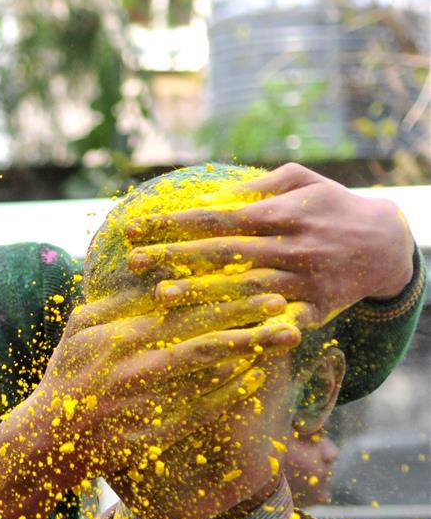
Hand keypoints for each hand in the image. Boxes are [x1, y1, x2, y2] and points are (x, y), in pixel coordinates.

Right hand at [0, 290, 299, 518]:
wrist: (47, 441)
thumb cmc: (68, 377)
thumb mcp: (80, 330)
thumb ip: (118, 301)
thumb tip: (158, 269)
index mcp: (109, 334)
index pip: (174, 305)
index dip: (218, 292)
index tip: (254, 278)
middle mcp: (124, 366)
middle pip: (197, 333)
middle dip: (246, 317)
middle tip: (286, 303)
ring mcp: (137, 403)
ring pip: (203, 370)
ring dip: (246, 352)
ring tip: (284, 337)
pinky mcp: (146, 435)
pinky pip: (196, 411)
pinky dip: (227, 394)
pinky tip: (256, 378)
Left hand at [125, 163, 413, 326]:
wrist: (386, 245)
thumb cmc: (331, 208)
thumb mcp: (302, 181)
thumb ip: (256, 186)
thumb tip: (210, 194)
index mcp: (281, 213)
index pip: (217, 218)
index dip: (175, 223)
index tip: (137, 226)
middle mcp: (289, 246)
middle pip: (223, 253)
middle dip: (175, 256)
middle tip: (133, 261)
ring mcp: (301, 281)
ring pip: (243, 289)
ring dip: (201, 294)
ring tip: (160, 297)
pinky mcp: (313, 312)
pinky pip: (277, 323)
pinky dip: (251, 329)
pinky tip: (216, 337)